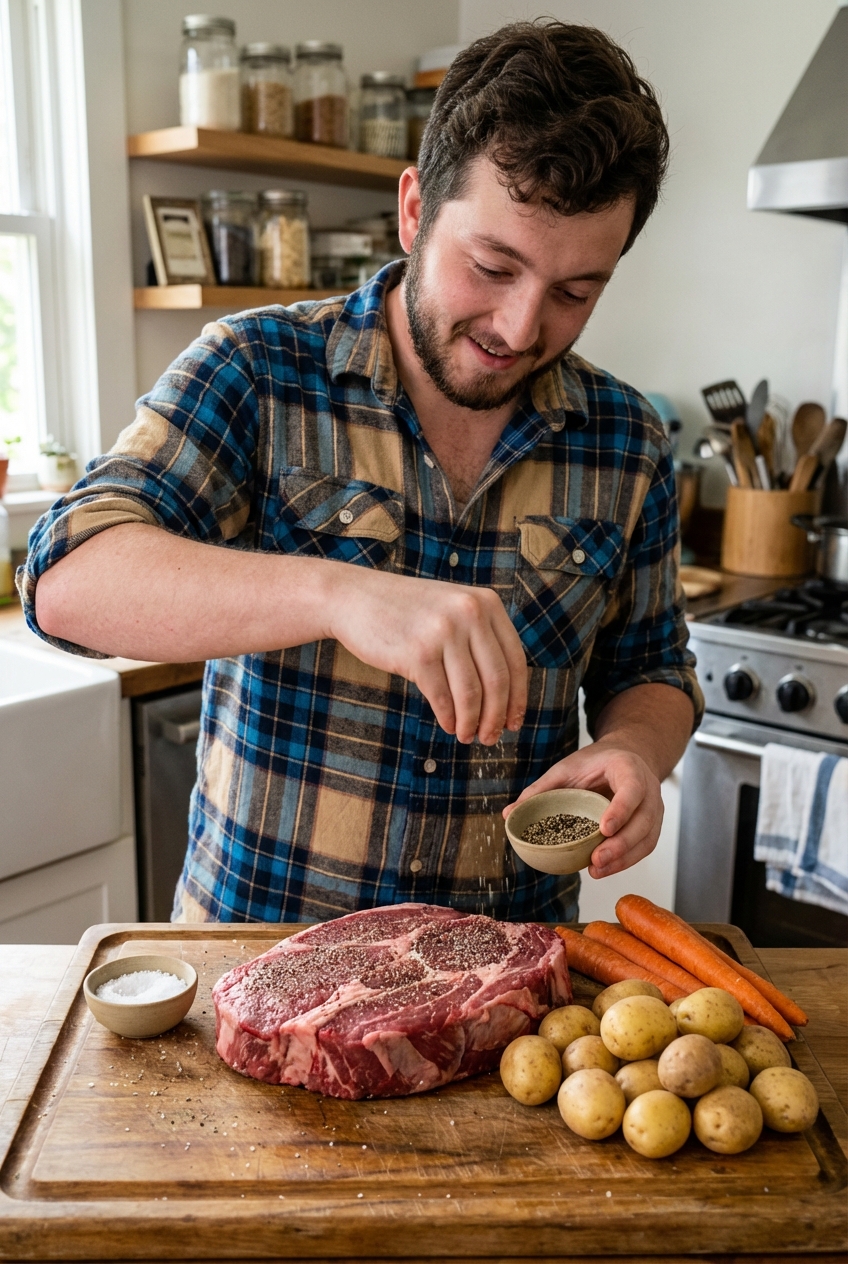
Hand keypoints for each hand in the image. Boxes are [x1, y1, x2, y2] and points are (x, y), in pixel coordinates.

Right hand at [327, 566, 526, 744]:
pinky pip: (443, 697)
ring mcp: (443, 632)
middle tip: (491, 738)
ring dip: (471, 723)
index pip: (515, 660)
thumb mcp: (453, 609)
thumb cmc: (406, 611)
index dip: (518, 698)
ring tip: (467, 736)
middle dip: (496, 717)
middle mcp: (469, 613)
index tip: (515, 722)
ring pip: (471, 694)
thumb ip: (480, 638)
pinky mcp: (418, 654)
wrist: (354, 598)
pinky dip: (449, 718)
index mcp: (486, 603)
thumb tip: (505, 697)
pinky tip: (448, 725)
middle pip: (497, 681)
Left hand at [503, 740, 663, 877]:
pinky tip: (604, 869)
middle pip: (643, 821)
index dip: (621, 810)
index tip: (603, 828)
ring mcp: (654, 809)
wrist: (626, 757)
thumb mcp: (567, 768)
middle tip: (596, 860)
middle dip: (621, 844)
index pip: (632, 789)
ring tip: (597, 870)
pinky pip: (644, 847)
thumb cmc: (596, 763)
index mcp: (629, 768)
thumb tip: (509, 814)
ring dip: (623, 858)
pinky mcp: (651, 826)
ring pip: (647, 839)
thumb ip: (541, 789)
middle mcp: (649, 789)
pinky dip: (626, 861)